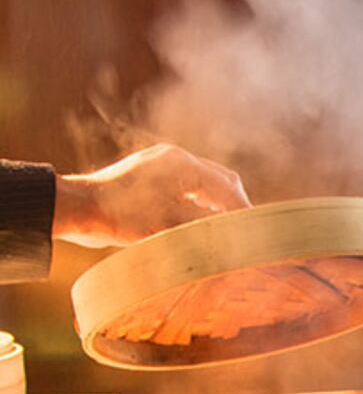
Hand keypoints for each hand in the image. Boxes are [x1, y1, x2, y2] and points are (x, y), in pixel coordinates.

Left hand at [52, 143, 249, 247]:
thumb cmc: (119, 217)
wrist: (75, 208)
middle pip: (221, 179)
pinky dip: (199, 200)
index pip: (228, 188)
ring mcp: (160, 162)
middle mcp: (174, 157)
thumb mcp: (168, 227)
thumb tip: (235, 236)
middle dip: (235, 204)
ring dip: (218, 203)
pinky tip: (199, 218)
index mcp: (182, 165)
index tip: (256, 232)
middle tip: (244, 230)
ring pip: (204, 180)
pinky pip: (186, 183)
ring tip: (226, 227)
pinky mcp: (149, 172)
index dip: (244, 211)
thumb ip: (206, 228)